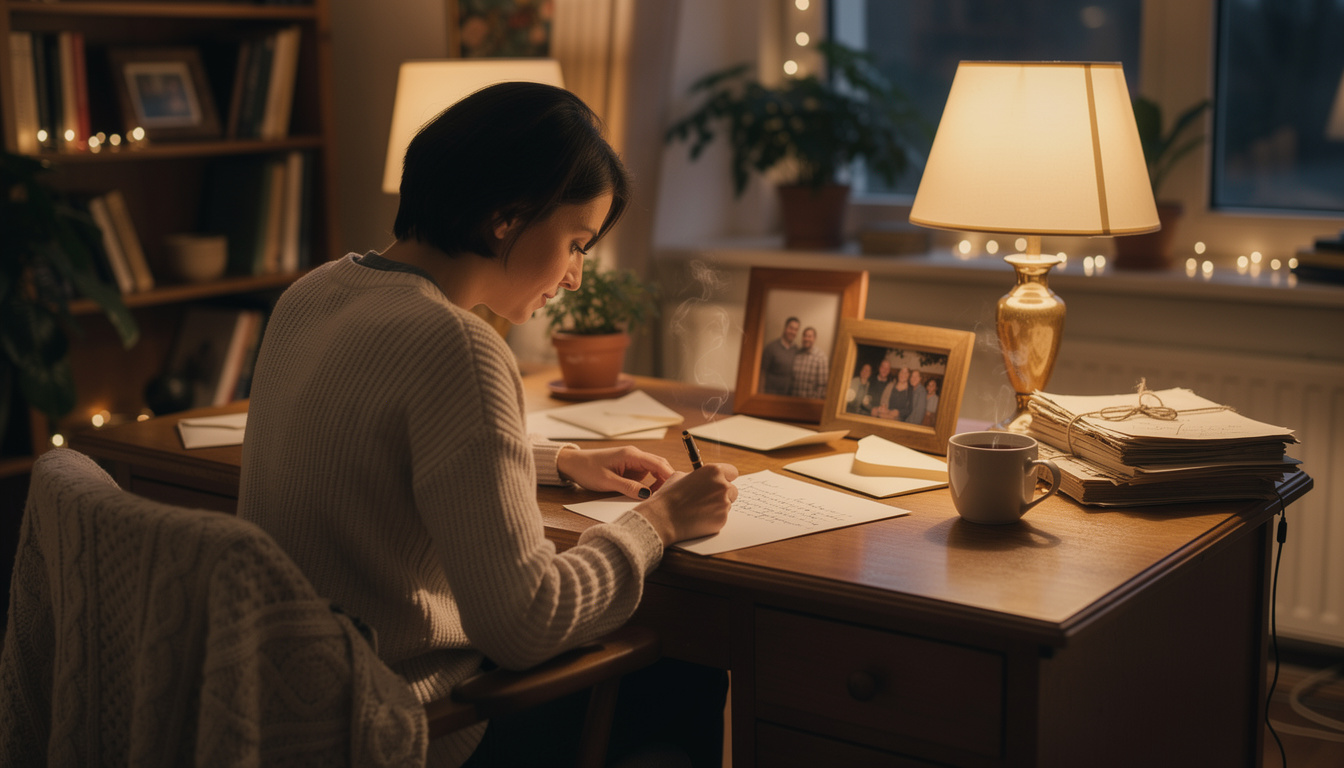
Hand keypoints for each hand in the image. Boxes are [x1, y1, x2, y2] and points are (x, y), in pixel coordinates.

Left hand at [556, 445, 673, 498]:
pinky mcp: (630, 469)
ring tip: (661, 497)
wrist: (573, 464)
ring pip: (654, 471)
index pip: (658, 463)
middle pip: (660, 465)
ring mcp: (633, 462)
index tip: (677, 488)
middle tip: (671, 496)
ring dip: (659, 483)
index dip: (669, 475)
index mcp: (631, 455)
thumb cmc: (587, 469)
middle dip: (667, 479)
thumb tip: (646, 495)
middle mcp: (635, 456)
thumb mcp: (607, 481)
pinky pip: (646, 475)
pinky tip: (650, 495)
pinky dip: (651, 484)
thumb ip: (628, 487)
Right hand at [635, 463, 737, 545]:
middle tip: (707, 499)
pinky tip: (698, 518)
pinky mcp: (722, 520)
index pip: (732, 472)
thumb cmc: (669, 496)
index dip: (726, 477)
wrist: (662, 518)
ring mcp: (724, 504)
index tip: (721, 482)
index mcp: (714, 471)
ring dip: (717, 506)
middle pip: (732, 490)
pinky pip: (721, 518)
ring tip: (698, 509)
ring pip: (727, 505)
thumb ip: (698, 476)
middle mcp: (723, 486)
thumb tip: (703, 479)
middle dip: (723, 494)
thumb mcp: (680, 476)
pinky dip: (713, 519)